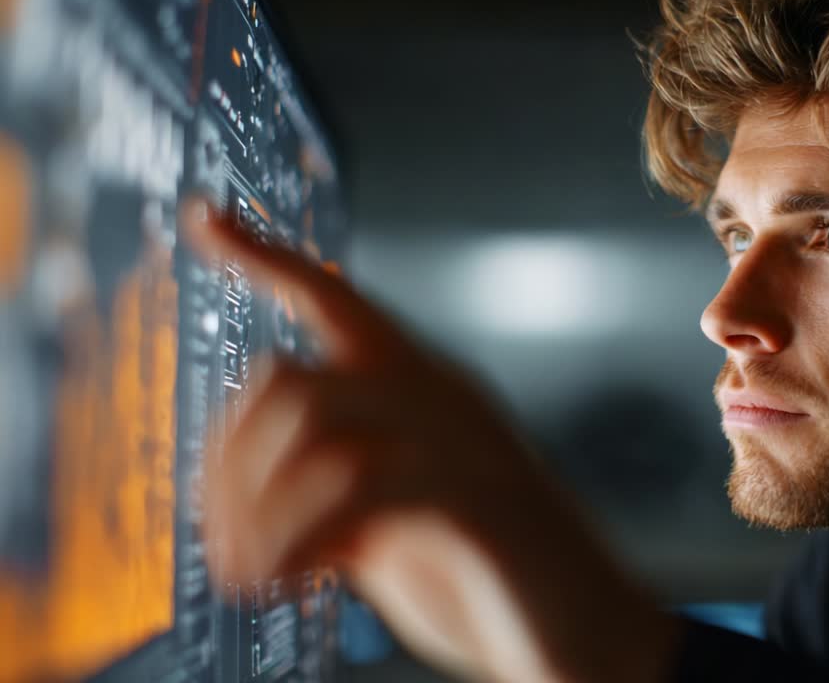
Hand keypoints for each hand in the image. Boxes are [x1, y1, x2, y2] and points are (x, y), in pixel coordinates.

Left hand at [182, 199, 679, 682]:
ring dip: (254, 509)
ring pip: (315, 418)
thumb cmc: (495, 586)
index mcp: (425, 395)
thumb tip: (252, 497)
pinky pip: (355, 488)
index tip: (205, 218)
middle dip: (228, 466)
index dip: (267, 257)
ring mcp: (462, 442)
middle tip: (218, 546)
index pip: (338, 302)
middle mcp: (442, 399)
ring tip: (246, 574)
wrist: (593, 640)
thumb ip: (335, 498)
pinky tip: (284, 580)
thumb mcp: (395, 534)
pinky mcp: (475, 495)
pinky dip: (293, 539)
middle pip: (292, 377)